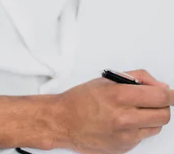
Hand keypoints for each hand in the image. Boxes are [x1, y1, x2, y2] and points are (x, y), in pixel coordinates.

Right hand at [48, 69, 171, 153]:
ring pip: (156, 126)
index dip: (171, 94)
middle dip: (162, 105)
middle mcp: (125, 118)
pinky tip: (124, 121)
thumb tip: (160, 86)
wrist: (63, 122)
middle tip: (152, 99)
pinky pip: (143, 136)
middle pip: (164, 114)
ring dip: (152, 117)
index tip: (173, 94)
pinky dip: (139, 127)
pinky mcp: (125, 148)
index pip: (160, 97)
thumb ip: (136, 79)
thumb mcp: (107, 80)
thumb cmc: (81, 99)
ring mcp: (126, 136)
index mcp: (119, 96)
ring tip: (135, 110)